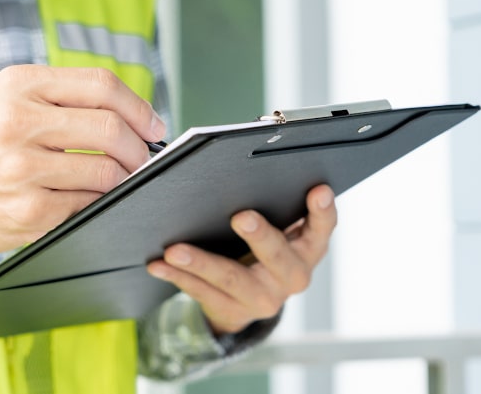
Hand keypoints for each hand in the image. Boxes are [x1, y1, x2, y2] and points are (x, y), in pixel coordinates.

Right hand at [0, 65, 165, 277]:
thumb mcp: (8, 103)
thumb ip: (63, 99)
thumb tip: (136, 116)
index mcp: (18, 85)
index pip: (100, 85)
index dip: (138, 106)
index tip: (153, 124)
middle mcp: (18, 122)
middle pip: (110, 128)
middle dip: (139, 147)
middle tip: (144, 157)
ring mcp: (23, 169)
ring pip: (106, 171)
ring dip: (124, 178)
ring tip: (118, 178)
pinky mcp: (29, 210)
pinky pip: (88, 203)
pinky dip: (99, 202)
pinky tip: (90, 198)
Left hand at [147, 184, 336, 334]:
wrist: (248, 300)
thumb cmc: (263, 248)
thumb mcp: (280, 230)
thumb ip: (274, 204)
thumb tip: (244, 169)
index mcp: (308, 248)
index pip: (323, 228)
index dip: (322, 211)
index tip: (318, 189)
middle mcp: (292, 276)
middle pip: (278, 257)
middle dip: (260, 236)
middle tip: (240, 216)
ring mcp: (263, 298)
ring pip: (231, 279)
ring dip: (201, 263)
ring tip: (175, 250)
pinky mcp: (234, 312)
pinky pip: (202, 292)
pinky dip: (178, 277)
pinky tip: (158, 264)